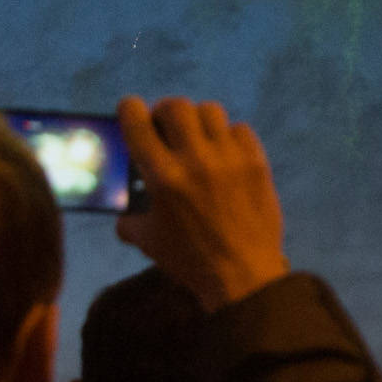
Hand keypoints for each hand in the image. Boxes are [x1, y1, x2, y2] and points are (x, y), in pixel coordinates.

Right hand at [116, 96, 289, 310]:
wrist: (242, 275)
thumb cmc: (189, 260)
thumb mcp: (147, 241)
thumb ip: (130, 217)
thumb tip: (125, 207)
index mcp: (162, 176)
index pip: (138, 123)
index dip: (130, 109)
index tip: (130, 109)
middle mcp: (195, 159)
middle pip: (176, 107)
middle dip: (165, 110)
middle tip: (165, 124)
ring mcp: (229, 157)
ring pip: (210, 111)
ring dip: (198, 119)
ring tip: (197, 136)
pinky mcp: (257, 161)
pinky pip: (240, 129)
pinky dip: (229, 135)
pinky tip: (225, 151)